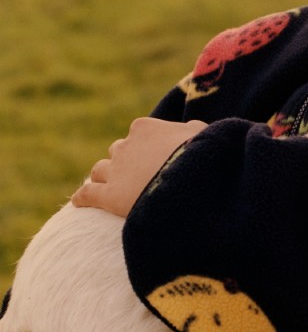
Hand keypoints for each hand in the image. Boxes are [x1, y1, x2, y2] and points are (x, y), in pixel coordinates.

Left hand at [72, 118, 206, 216]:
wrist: (194, 181)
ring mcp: (115, 171)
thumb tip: (191, 130)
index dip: (147, 147)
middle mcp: (125, 146)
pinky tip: (80, 203)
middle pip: (118, 152)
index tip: (157, 159)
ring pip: (99, 170)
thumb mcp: (204, 134)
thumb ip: (193, 129)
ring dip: (105, 178)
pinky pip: (87, 195)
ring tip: (112, 189)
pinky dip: (83, 198)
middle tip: (139, 178)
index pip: (139, 133)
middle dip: (126, 163)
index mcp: (145, 128)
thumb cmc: (203, 156)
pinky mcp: (108, 196)